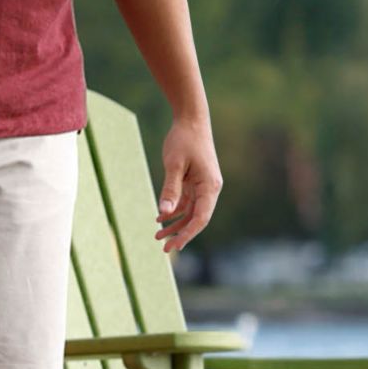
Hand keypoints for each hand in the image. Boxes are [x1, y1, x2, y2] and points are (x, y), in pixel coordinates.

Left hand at [155, 118, 221, 253]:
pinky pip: (186, 202)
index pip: (201, 217)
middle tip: (164, 249)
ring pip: (190, 212)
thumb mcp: (174, 165)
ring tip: (157, 235)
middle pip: (197, 218)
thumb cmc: (184, 140)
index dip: (188, 234)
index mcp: (210, 186)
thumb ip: (170, 189)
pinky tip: (160, 217)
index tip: (174, 246)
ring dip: (175, 224)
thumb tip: (164, 213)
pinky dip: (174, 210)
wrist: (191, 119)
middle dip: (181, 234)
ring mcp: (203, 185)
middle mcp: (210, 188)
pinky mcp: (195, 181)